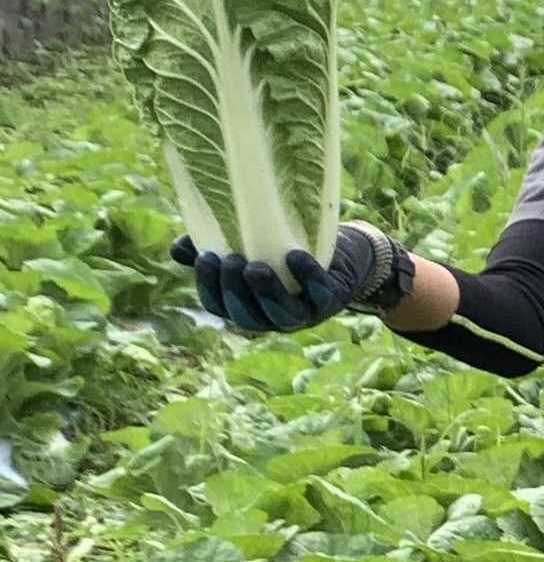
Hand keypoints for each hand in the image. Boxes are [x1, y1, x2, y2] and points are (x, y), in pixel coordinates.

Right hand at [170, 222, 409, 332]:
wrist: (346, 254)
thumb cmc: (289, 248)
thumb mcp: (253, 245)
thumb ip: (215, 245)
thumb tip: (178, 249)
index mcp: (248, 305)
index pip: (219, 306)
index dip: (209, 287)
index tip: (205, 257)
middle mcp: (273, 316)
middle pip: (247, 317)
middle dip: (235, 291)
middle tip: (231, 259)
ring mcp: (305, 312)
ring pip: (282, 316)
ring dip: (266, 294)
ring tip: (256, 267)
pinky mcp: (332, 299)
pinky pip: (319, 294)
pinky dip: (307, 277)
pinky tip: (295, 256)